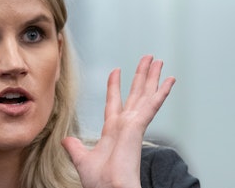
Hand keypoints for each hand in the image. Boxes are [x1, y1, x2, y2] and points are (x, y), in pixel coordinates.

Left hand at [62, 55, 175, 187]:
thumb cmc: (99, 182)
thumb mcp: (82, 159)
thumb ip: (74, 147)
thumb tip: (65, 140)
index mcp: (112, 130)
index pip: (114, 102)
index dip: (115, 86)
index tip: (116, 70)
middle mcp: (125, 125)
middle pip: (135, 94)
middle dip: (141, 76)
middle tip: (148, 59)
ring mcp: (133, 125)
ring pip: (144, 95)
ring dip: (151, 77)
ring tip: (157, 61)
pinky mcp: (137, 128)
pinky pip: (151, 106)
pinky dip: (160, 93)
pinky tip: (169, 80)